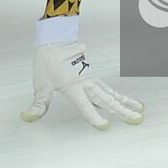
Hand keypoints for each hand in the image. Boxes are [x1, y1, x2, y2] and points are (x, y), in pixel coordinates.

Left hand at [20, 40, 144, 129]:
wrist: (54, 40)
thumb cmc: (47, 62)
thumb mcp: (40, 84)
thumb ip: (38, 104)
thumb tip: (27, 116)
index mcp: (73, 87)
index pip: (86, 105)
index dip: (94, 117)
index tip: (105, 127)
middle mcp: (86, 83)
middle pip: (107, 100)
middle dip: (121, 111)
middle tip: (135, 120)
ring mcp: (91, 79)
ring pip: (111, 94)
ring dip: (125, 104)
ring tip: (139, 111)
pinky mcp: (93, 77)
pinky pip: (108, 89)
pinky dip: (119, 96)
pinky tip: (129, 102)